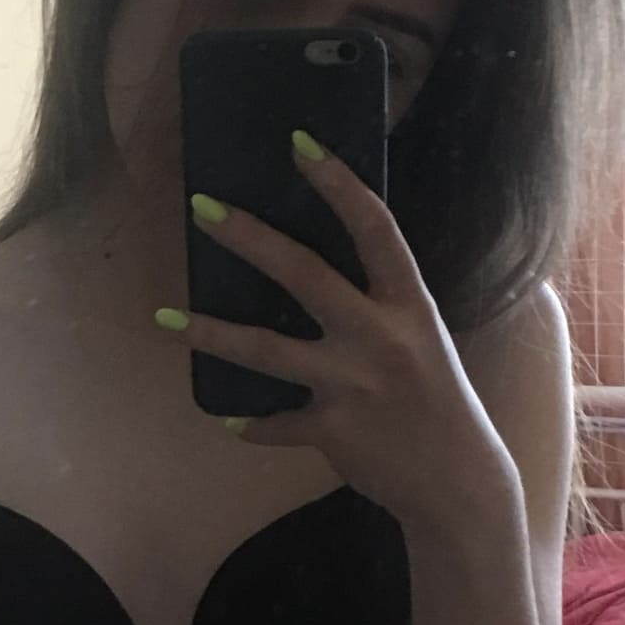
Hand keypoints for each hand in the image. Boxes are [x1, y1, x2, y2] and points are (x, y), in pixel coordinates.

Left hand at [165, 137, 515, 529]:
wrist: (458, 481)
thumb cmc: (439, 401)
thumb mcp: (423, 340)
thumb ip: (379, 309)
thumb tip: (317, 274)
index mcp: (409, 306)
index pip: (375, 230)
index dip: (339, 183)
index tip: (299, 144)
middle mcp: (381, 337)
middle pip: (304, 275)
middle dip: (248, 238)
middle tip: (201, 209)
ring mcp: (353, 385)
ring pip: (267, 350)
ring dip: (212, 333)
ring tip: (166, 320)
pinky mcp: (333, 431)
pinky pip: (276, 423)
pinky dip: (253, 425)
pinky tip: (231, 421)